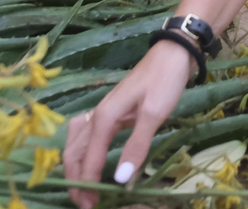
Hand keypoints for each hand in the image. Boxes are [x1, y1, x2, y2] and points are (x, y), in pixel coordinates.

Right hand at [65, 41, 195, 206]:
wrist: (173, 53)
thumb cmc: (164, 80)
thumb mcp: (153, 114)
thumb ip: (136, 146)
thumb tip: (119, 180)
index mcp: (104, 118)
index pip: (86, 160)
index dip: (86, 186)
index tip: (92, 207)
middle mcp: (97, 116)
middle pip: (73, 153)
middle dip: (75, 180)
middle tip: (87, 204)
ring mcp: (102, 112)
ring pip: (76, 144)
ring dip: (76, 167)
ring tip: (84, 188)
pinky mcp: (111, 112)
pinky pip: (87, 137)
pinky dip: (82, 153)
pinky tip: (88, 161)